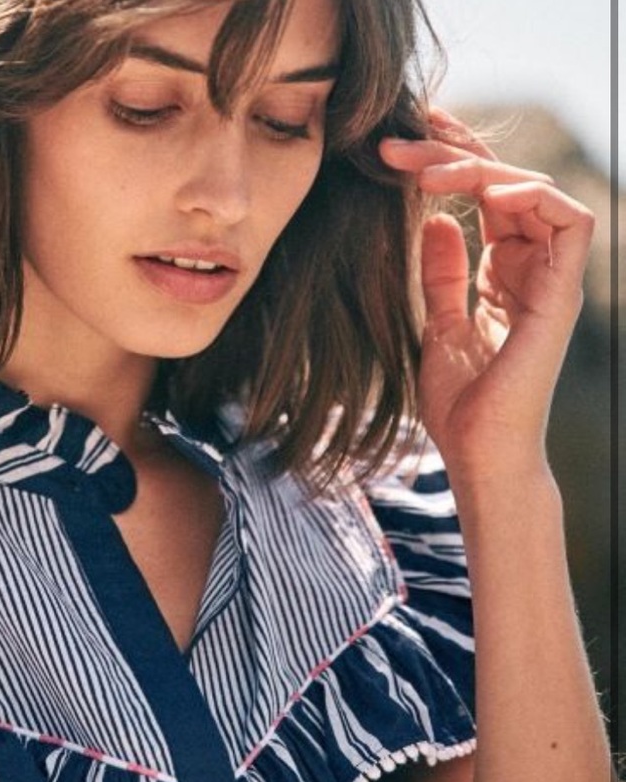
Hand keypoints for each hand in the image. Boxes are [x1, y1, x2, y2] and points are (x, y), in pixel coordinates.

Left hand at [378, 109, 594, 491]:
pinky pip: (569, 222)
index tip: (402, 142)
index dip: (450, 162)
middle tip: (399, 140)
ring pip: (534, 192)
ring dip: (479, 170)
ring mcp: (551, 280)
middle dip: (453, 153)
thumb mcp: (438, 326)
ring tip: (423, 170)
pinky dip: (531, 198)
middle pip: (504, 185)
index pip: (485, 198)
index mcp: (505, 273)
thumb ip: (442, 275)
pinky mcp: (563, 295)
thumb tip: (432, 222)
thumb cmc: (461, 403)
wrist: (478, 453)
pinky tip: (481, 194)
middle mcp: (533, 269)